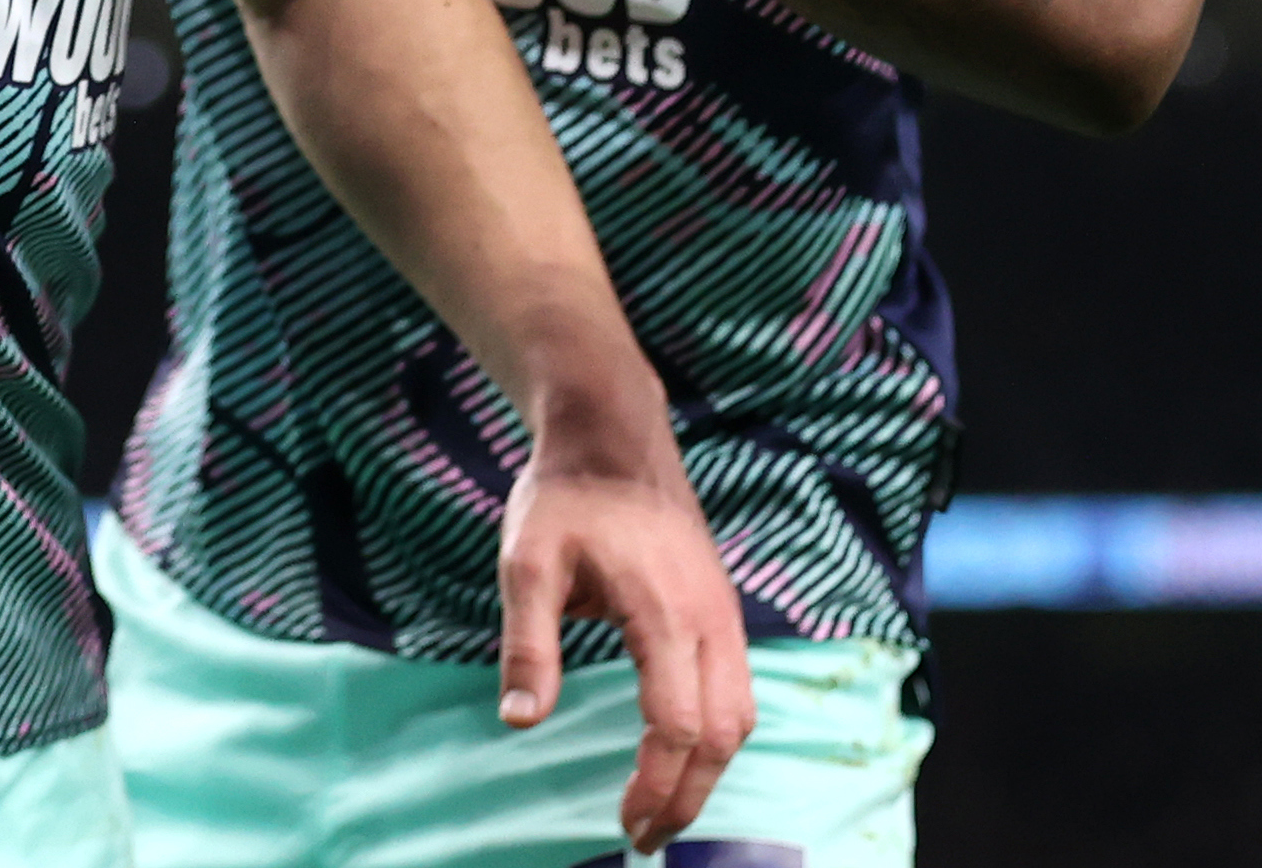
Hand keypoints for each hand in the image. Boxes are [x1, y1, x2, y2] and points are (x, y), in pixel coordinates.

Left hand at [496, 455, 756, 851]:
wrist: (613, 434)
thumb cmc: (567, 496)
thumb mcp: (526, 563)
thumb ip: (528, 643)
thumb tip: (520, 719)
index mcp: (665, 612)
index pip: (678, 724)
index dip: (656, 784)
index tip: (625, 822)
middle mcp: (711, 619)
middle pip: (723, 734)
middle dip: (689, 796)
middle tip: (646, 836)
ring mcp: (724, 614)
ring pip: (742, 715)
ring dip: (709, 770)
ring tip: (665, 807)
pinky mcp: (722, 610)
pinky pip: (740, 689)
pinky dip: (719, 734)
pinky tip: (684, 753)